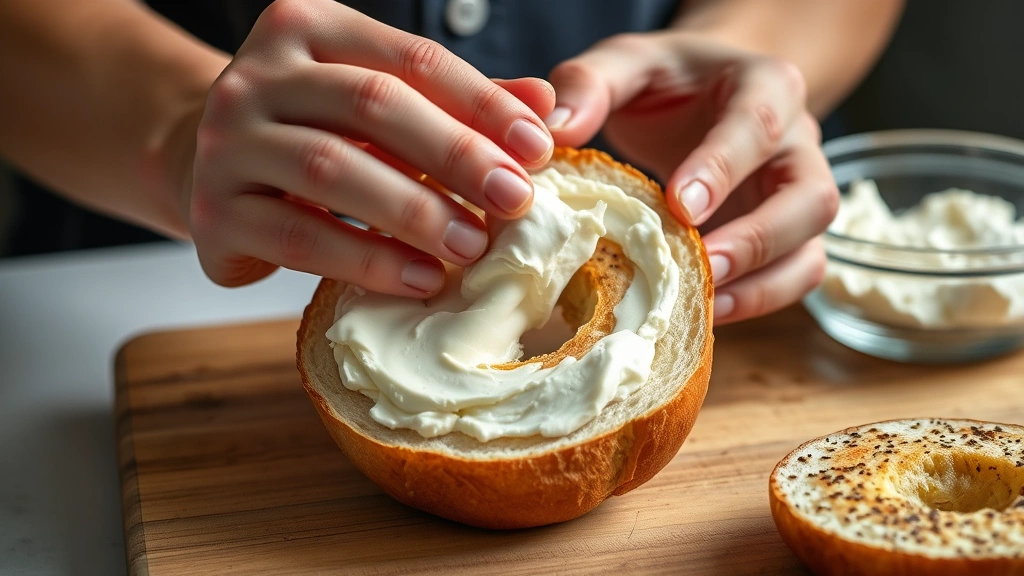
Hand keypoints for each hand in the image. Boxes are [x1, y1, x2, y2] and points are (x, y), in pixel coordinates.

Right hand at [188, 0, 554, 294]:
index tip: (538, 149)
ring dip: (413, 212)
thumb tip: (545, 104)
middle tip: (514, 201)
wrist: (205, 168)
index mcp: (308, 28)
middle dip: (455, 155)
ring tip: (472, 246)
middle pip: (372, 104)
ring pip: (331, 170)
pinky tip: (419, 277)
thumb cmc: (313, 131)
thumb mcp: (381, 102)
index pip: (411, 58)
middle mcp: (258, 74)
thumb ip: (457, 102)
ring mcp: (226, 141)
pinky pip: (299, 237)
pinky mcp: (212, 212)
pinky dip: (366, 259)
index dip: (481, 104)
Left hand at [547, 33, 838, 323]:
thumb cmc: (666, 82)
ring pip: (810, 250)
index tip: (680, 207)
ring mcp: (799, 196)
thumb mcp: (626, 64)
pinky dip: (755, 302)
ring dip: (761, 286)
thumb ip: (590, 82)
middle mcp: (798, 144)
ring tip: (703, 306)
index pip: (758, 125)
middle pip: (810, 198)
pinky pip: (792, 277)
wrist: (703, 94)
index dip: (723, 169)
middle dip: (757, 240)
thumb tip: (556, 131)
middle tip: (701, 268)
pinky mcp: (788, 238)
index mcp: (765, 85)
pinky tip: (703, 313)